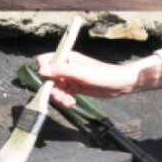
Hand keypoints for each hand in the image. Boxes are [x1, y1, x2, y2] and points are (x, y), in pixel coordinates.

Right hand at [36, 51, 161, 107]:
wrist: (120, 84)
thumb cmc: (103, 75)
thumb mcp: (82, 73)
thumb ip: (62, 71)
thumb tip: (41, 71)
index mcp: (67, 58)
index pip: (45, 60)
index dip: (44, 71)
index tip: (49, 81)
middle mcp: (66, 66)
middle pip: (49, 77)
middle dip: (52, 88)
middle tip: (59, 97)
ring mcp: (70, 77)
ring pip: (56, 87)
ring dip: (59, 96)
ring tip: (67, 102)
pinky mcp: (75, 87)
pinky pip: (64, 93)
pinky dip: (65, 99)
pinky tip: (72, 103)